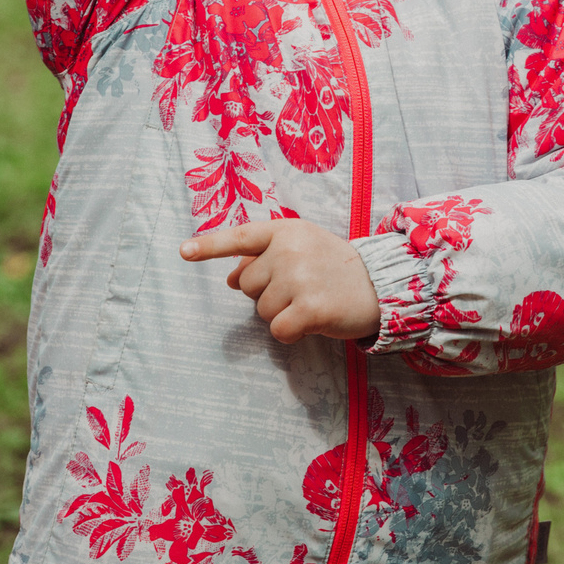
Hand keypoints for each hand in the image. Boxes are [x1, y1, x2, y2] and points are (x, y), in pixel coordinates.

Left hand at [182, 218, 379, 344]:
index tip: (183, 252)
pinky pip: (277, 330)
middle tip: (301, 286)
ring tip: (310, 299)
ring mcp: (299, 278)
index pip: (240, 238)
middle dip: (267, 292)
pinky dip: (290, 332)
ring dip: (281, 313)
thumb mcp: (301, 248)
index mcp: (285, 231)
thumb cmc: (334, 267)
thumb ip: (264, 257)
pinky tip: (312, 321)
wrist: (380, 284)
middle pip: (247, 284)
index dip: (209, 246)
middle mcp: (289, 250)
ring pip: (261, 310)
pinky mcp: (309, 308)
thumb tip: (229, 278)